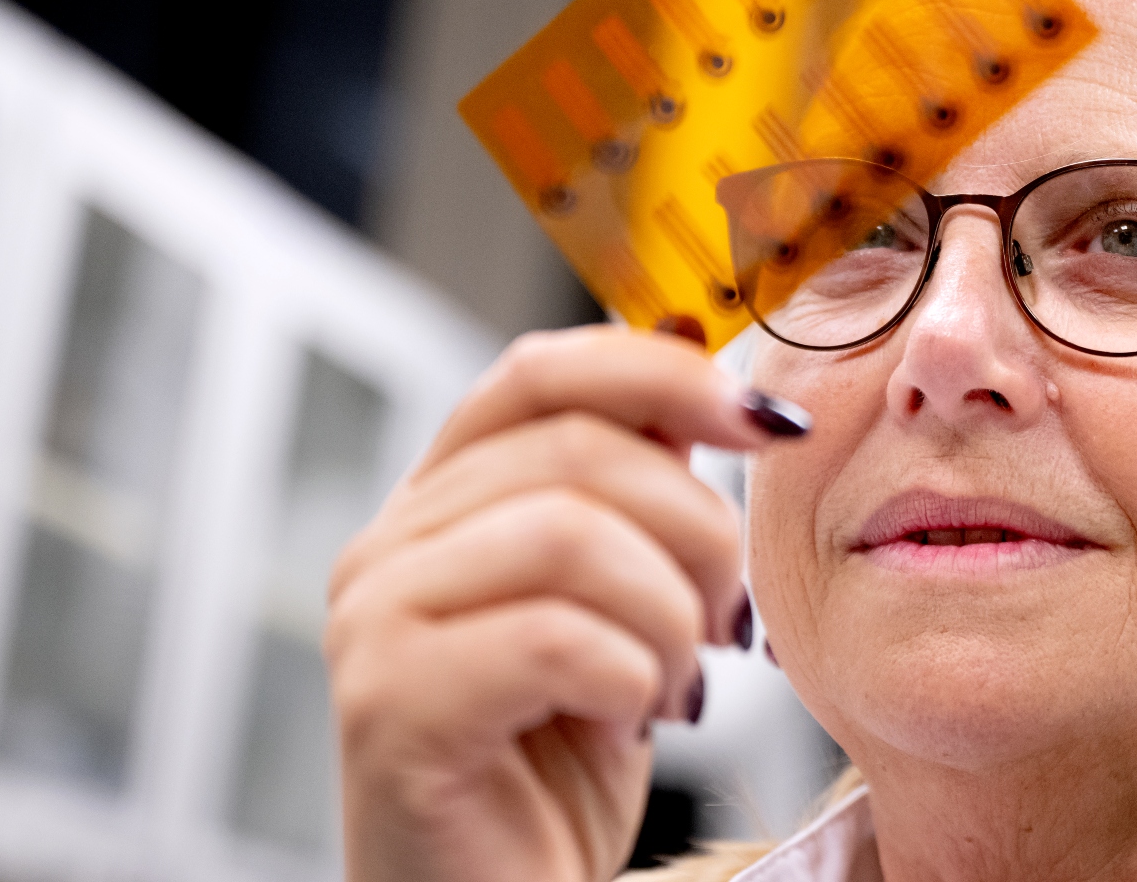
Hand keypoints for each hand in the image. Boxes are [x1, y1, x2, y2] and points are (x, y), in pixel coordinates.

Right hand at [324, 326, 804, 881]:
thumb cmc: (558, 767)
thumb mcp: (620, 602)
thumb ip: (637, 487)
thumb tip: (699, 369)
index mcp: (442, 505)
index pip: (539, 372)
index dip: (660, 371)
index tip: (760, 420)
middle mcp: (390, 547)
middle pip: (575, 449)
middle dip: (695, 528)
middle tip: (725, 616)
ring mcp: (375, 622)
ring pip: (568, 534)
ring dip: (666, 613)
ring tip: (675, 680)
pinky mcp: (390, 705)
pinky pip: (553, 638)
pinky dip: (629, 675)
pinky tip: (629, 719)